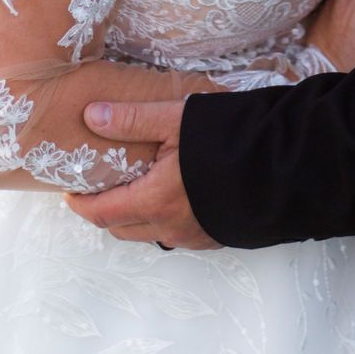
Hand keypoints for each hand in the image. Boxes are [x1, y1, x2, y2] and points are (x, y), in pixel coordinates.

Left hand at [64, 99, 219, 249]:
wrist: (285, 164)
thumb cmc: (228, 139)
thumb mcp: (176, 119)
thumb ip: (131, 119)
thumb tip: (90, 116)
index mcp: (155, 201)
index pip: (101, 214)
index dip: (80, 204)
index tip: (69, 193)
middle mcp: (171, 227)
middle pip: (121, 229)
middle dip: (104, 211)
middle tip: (98, 187)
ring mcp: (195, 236)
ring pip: (149, 234)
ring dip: (133, 216)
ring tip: (133, 188)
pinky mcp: (216, 237)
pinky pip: (176, 234)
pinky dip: (161, 219)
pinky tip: (171, 195)